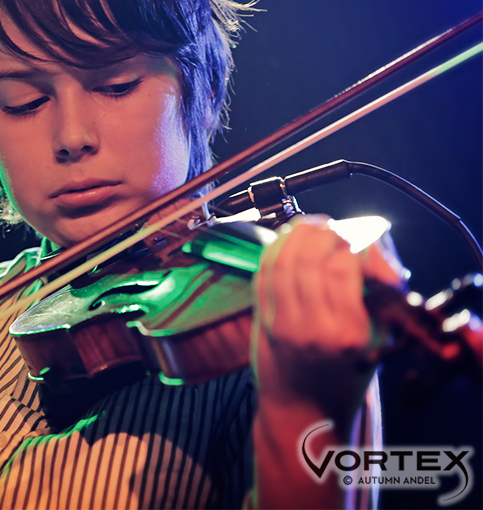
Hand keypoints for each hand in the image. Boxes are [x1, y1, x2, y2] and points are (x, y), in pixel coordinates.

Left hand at [252, 215, 401, 428]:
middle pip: (309, 256)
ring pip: (282, 259)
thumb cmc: (346, 377)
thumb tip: (368, 250)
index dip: (355, 246)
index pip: (344, 266)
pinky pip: (263, 272)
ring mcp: (282, 323)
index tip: (362, 248)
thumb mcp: (377, 341)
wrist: (303, 412)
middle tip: (335, 230)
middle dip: (324, 232)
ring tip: (312, 226)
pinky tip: (287, 241)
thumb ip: (376, 296)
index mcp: (348, 334)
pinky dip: (275, 249)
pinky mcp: (262, 321)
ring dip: (297, 234)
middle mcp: (312, 327)